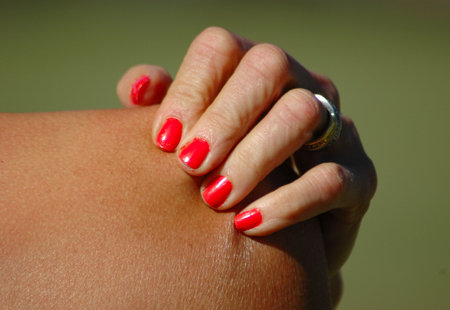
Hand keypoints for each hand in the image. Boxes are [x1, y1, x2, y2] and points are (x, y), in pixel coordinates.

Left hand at [116, 27, 376, 277]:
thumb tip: (139, 87)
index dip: (190, 88)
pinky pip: (330, 179)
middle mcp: (299, 86)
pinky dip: (286, 202)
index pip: (222, 48)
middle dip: (224, 118)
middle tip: (190, 165)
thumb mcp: (188, 138)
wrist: (271, 231)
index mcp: (253, 71)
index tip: (164, 141)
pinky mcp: (359, 176)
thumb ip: (163, 108)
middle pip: (268, 66)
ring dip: (252, 157)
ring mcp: (335, 127)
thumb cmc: (222, 174)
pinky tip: (247, 224)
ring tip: (214, 198)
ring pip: (301, 114)